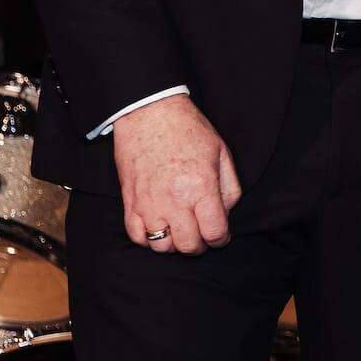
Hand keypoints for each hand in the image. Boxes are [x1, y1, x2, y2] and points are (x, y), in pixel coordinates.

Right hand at [111, 95, 241, 254]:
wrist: (150, 114)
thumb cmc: (188, 130)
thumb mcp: (222, 153)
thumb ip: (230, 187)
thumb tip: (226, 214)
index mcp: (201, 187)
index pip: (214, 232)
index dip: (221, 239)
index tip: (221, 236)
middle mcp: (174, 200)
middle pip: (189, 246)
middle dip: (200, 245)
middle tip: (202, 234)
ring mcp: (149, 204)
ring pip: (162, 247)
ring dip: (174, 244)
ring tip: (181, 230)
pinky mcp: (130, 203)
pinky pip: (137, 237)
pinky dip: (149, 240)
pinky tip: (159, 227)